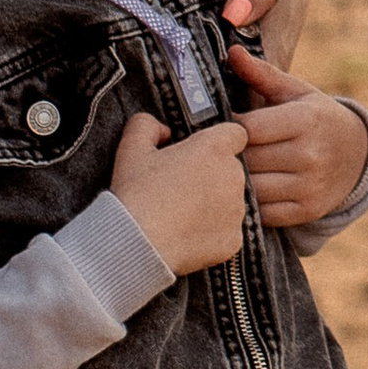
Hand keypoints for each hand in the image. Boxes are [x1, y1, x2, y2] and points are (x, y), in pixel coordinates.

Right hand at [109, 109, 248, 272]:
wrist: (137, 242)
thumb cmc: (136, 193)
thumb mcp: (131, 148)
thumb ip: (147, 126)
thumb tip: (162, 130)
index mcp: (214, 148)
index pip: (235, 134)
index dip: (220, 141)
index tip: (203, 152)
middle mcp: (233, 176)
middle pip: (231, 170)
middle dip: (212, 175)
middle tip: (181, 187)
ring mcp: (236, 210)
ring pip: (231, 201)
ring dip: (214, 204)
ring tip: (181, 214)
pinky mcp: (234, 239)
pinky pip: (227, 231)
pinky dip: (212, 233)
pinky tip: (186, 234)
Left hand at [224, 43, 367, 229]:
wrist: (356, 154)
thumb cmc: (315, 117)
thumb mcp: (295, 92)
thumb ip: (261, 73)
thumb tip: (231, 51)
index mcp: (306, 120)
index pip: (250, 128)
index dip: (229, 127)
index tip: (222, 125)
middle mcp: (311, 155)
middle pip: (248, 159)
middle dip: (229, 154)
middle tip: (216, 150)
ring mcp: (310, 186)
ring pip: (252, 188)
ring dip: (236, 180)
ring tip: (227, 169)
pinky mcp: (307, 210)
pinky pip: (263, 212)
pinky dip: (251, 203)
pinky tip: (247, 188)